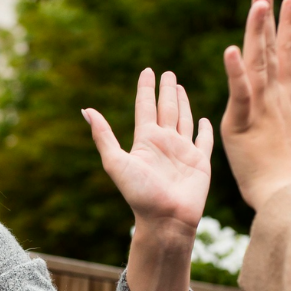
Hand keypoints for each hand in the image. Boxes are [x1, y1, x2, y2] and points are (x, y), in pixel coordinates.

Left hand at [84, 68, 213, 233]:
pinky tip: (204, 119)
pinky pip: (204, 140)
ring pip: (184, 119)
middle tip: (167, 73)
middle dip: (166, 90)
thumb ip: (103, 136)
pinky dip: (205, 129)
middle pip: (165, 108)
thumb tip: (86, 110)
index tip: (148, 70)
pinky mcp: (200, 161)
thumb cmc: (140, 194)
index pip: (145, 107)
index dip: (146, 88)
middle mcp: (164, 142)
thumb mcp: (116, 162)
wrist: (166, 219)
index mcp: (145, 140)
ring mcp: (183, 151)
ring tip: (180, 87)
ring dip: (183, 103)